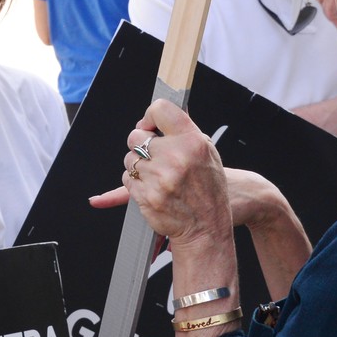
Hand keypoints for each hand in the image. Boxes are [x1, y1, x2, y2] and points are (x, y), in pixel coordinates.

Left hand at [89, 98, 232, 248]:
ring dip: (138, 166)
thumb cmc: (209, 190)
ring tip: (158, 176)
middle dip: (140, 144)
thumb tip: (162, 112)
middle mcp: (176, 157)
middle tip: (154, 155)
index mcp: (192, 142)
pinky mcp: (147, 196)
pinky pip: (127, 180)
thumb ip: (184, 132)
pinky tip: (154, 189)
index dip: (150, 116)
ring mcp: (160, 178)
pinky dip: (136, 184)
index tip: (149, 125)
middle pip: (136, 136)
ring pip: (129, 159)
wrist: (208, 226)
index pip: (161, 109)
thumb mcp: (208, 153)